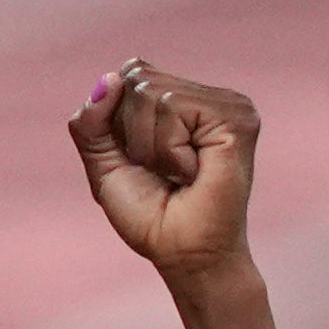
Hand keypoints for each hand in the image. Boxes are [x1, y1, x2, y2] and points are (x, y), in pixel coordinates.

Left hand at [67, 58, 262, 277]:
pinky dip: (168, 150)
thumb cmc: (151, 216)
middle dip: (132, 134)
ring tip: (179, 174)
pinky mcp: (236, 117)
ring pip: (151, 92)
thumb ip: (91, 122)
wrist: (183, 255)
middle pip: (137, 77)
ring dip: (151, 146)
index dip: (120, 121)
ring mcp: (227, 103)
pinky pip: (171, 107)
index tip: (143, 161)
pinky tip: (193, 172)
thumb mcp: (104, 165)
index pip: (131, 72)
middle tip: (163, 171)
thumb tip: (109, 78)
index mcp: (184, 99)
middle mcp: (208, 96)